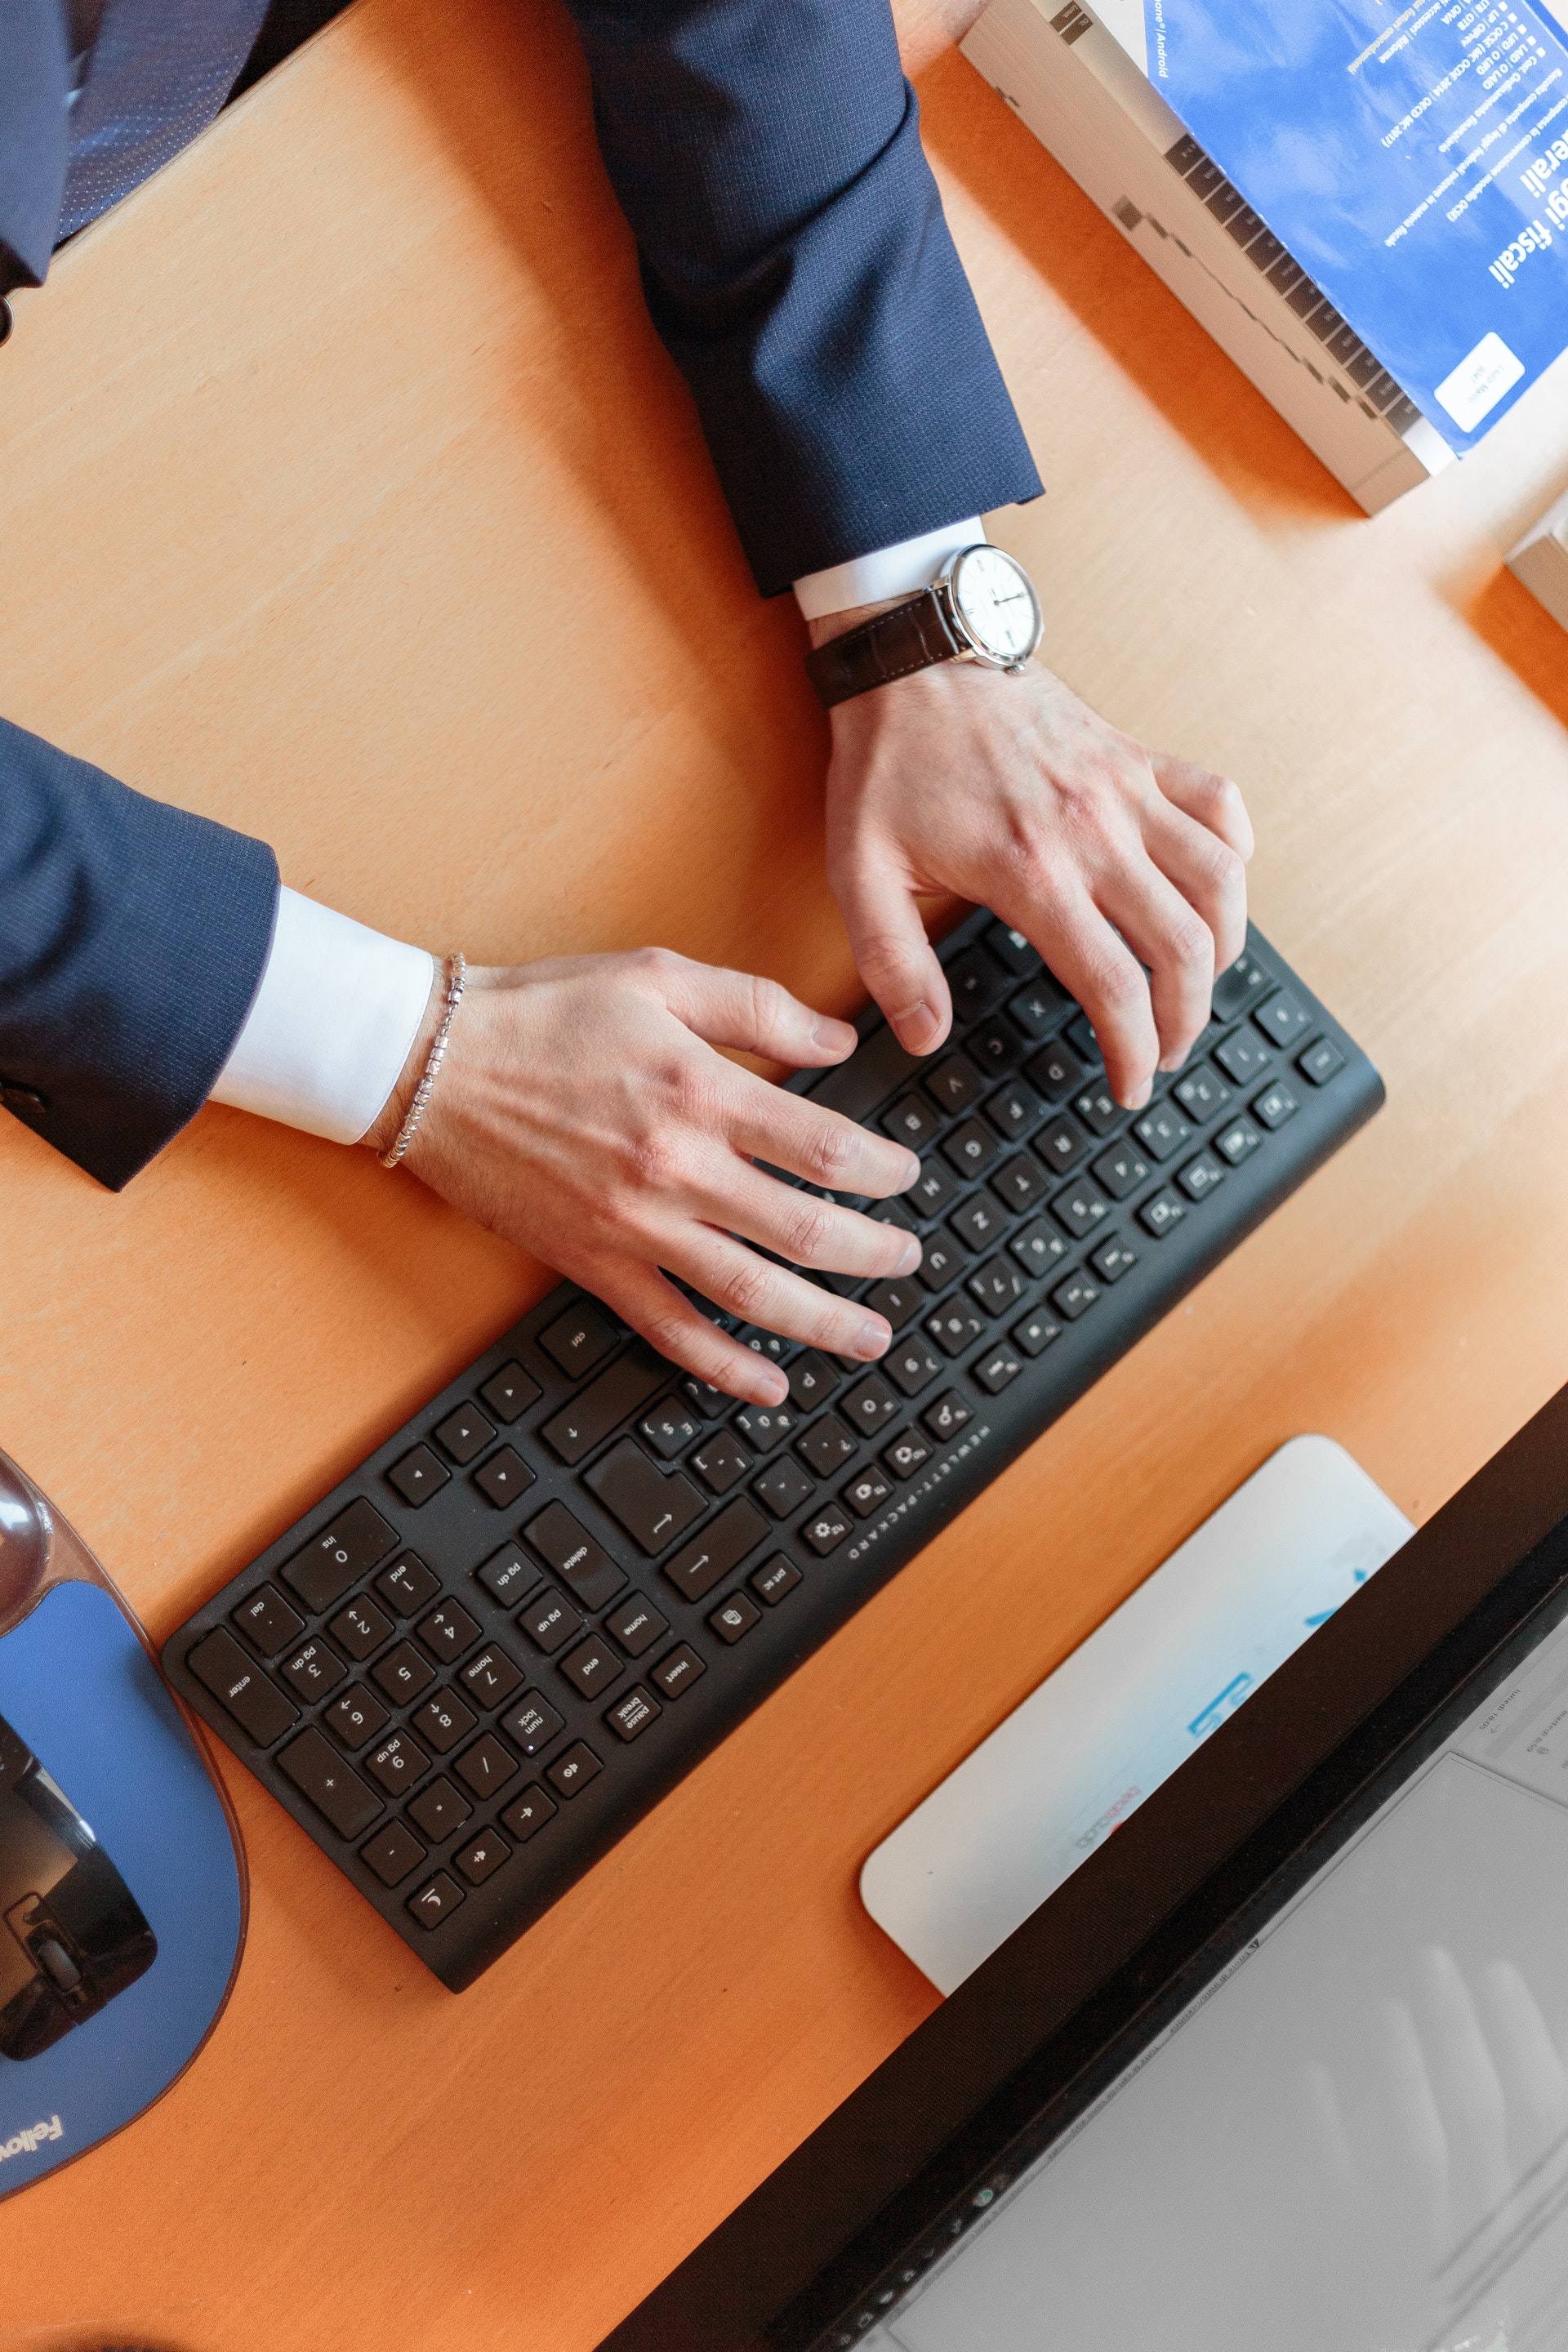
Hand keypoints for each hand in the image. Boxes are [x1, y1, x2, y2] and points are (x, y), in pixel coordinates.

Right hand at [363, 949, 922, 1404]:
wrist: (430, 1061)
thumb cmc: (538, 1012)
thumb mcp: (658, 975)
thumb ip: (758, 1006)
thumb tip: (838, 1038)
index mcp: (702, 1092)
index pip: (827, 1149)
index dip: (884, 1173)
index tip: (905, 1178)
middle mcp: (677, 1168)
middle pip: (807, 1231)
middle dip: (876, 1253)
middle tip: (909, 1259)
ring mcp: (635, 1226)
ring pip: (753, 1294)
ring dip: (825, 1323)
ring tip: (872, 1337)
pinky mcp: (593, 1263)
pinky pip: (671, 1330)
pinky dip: (725, 1368)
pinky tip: (769, 1384)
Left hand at [814, 607, 1253, 1109]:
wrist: (912, 655)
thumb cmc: (885, 764)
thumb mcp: (858, 874)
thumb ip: (892, 965)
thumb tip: (925, 1038)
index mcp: (1029, 870)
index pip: (1113, 983)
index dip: (1132, 1051)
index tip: (1130, 1088)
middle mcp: (1094, 830)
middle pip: (1184, 947)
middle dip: (1185, 1020)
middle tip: (1164, 1053)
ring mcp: (1125, 788)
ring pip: (1220, 881)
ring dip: (1223, 948)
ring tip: (1195, 989)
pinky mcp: (1137, 755)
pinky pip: (1220, 805)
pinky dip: (1233, 854)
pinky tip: (1215, 890)